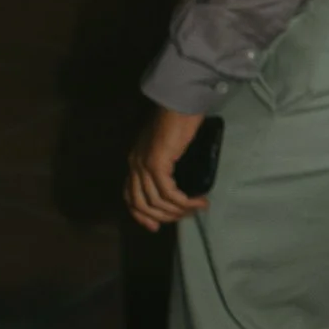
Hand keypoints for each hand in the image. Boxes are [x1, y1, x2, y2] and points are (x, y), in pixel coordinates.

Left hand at [126, 106, 208, 229]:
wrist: (179, 102)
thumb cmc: (177, 120)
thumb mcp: (166, 146)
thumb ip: (165, 162)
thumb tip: (176, 181)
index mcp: (135, 162)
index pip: (131, 198)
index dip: (142, 216)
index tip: (157, 226)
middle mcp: (135, 165)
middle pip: (142, 205)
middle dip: (164, 217)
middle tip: (185, 216)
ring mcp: (144, 165)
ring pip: (157, 202)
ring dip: (178, 211)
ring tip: (197, 208)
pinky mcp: (157, 163)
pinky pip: (169, 193)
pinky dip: (183, 202)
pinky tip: (198, 201)